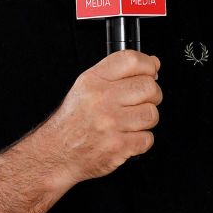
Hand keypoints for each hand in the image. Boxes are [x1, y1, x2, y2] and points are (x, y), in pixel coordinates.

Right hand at [36, 51, 161, 185]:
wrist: (59, 152)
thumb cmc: (75, 120)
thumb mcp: (87, 86)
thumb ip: (119, 72)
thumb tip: (153, 63)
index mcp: (93, 81)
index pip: (131, 60)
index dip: (148, 64)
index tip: (151, 70)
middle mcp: (101, 99)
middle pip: (148, 87)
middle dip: (152, 94)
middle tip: (142, 100)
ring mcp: (110, 124)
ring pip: (151, 113)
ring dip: (146, 119)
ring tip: (132, 121)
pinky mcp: (118, 146)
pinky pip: (147, 138)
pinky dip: (141, 140)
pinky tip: (127, 136)